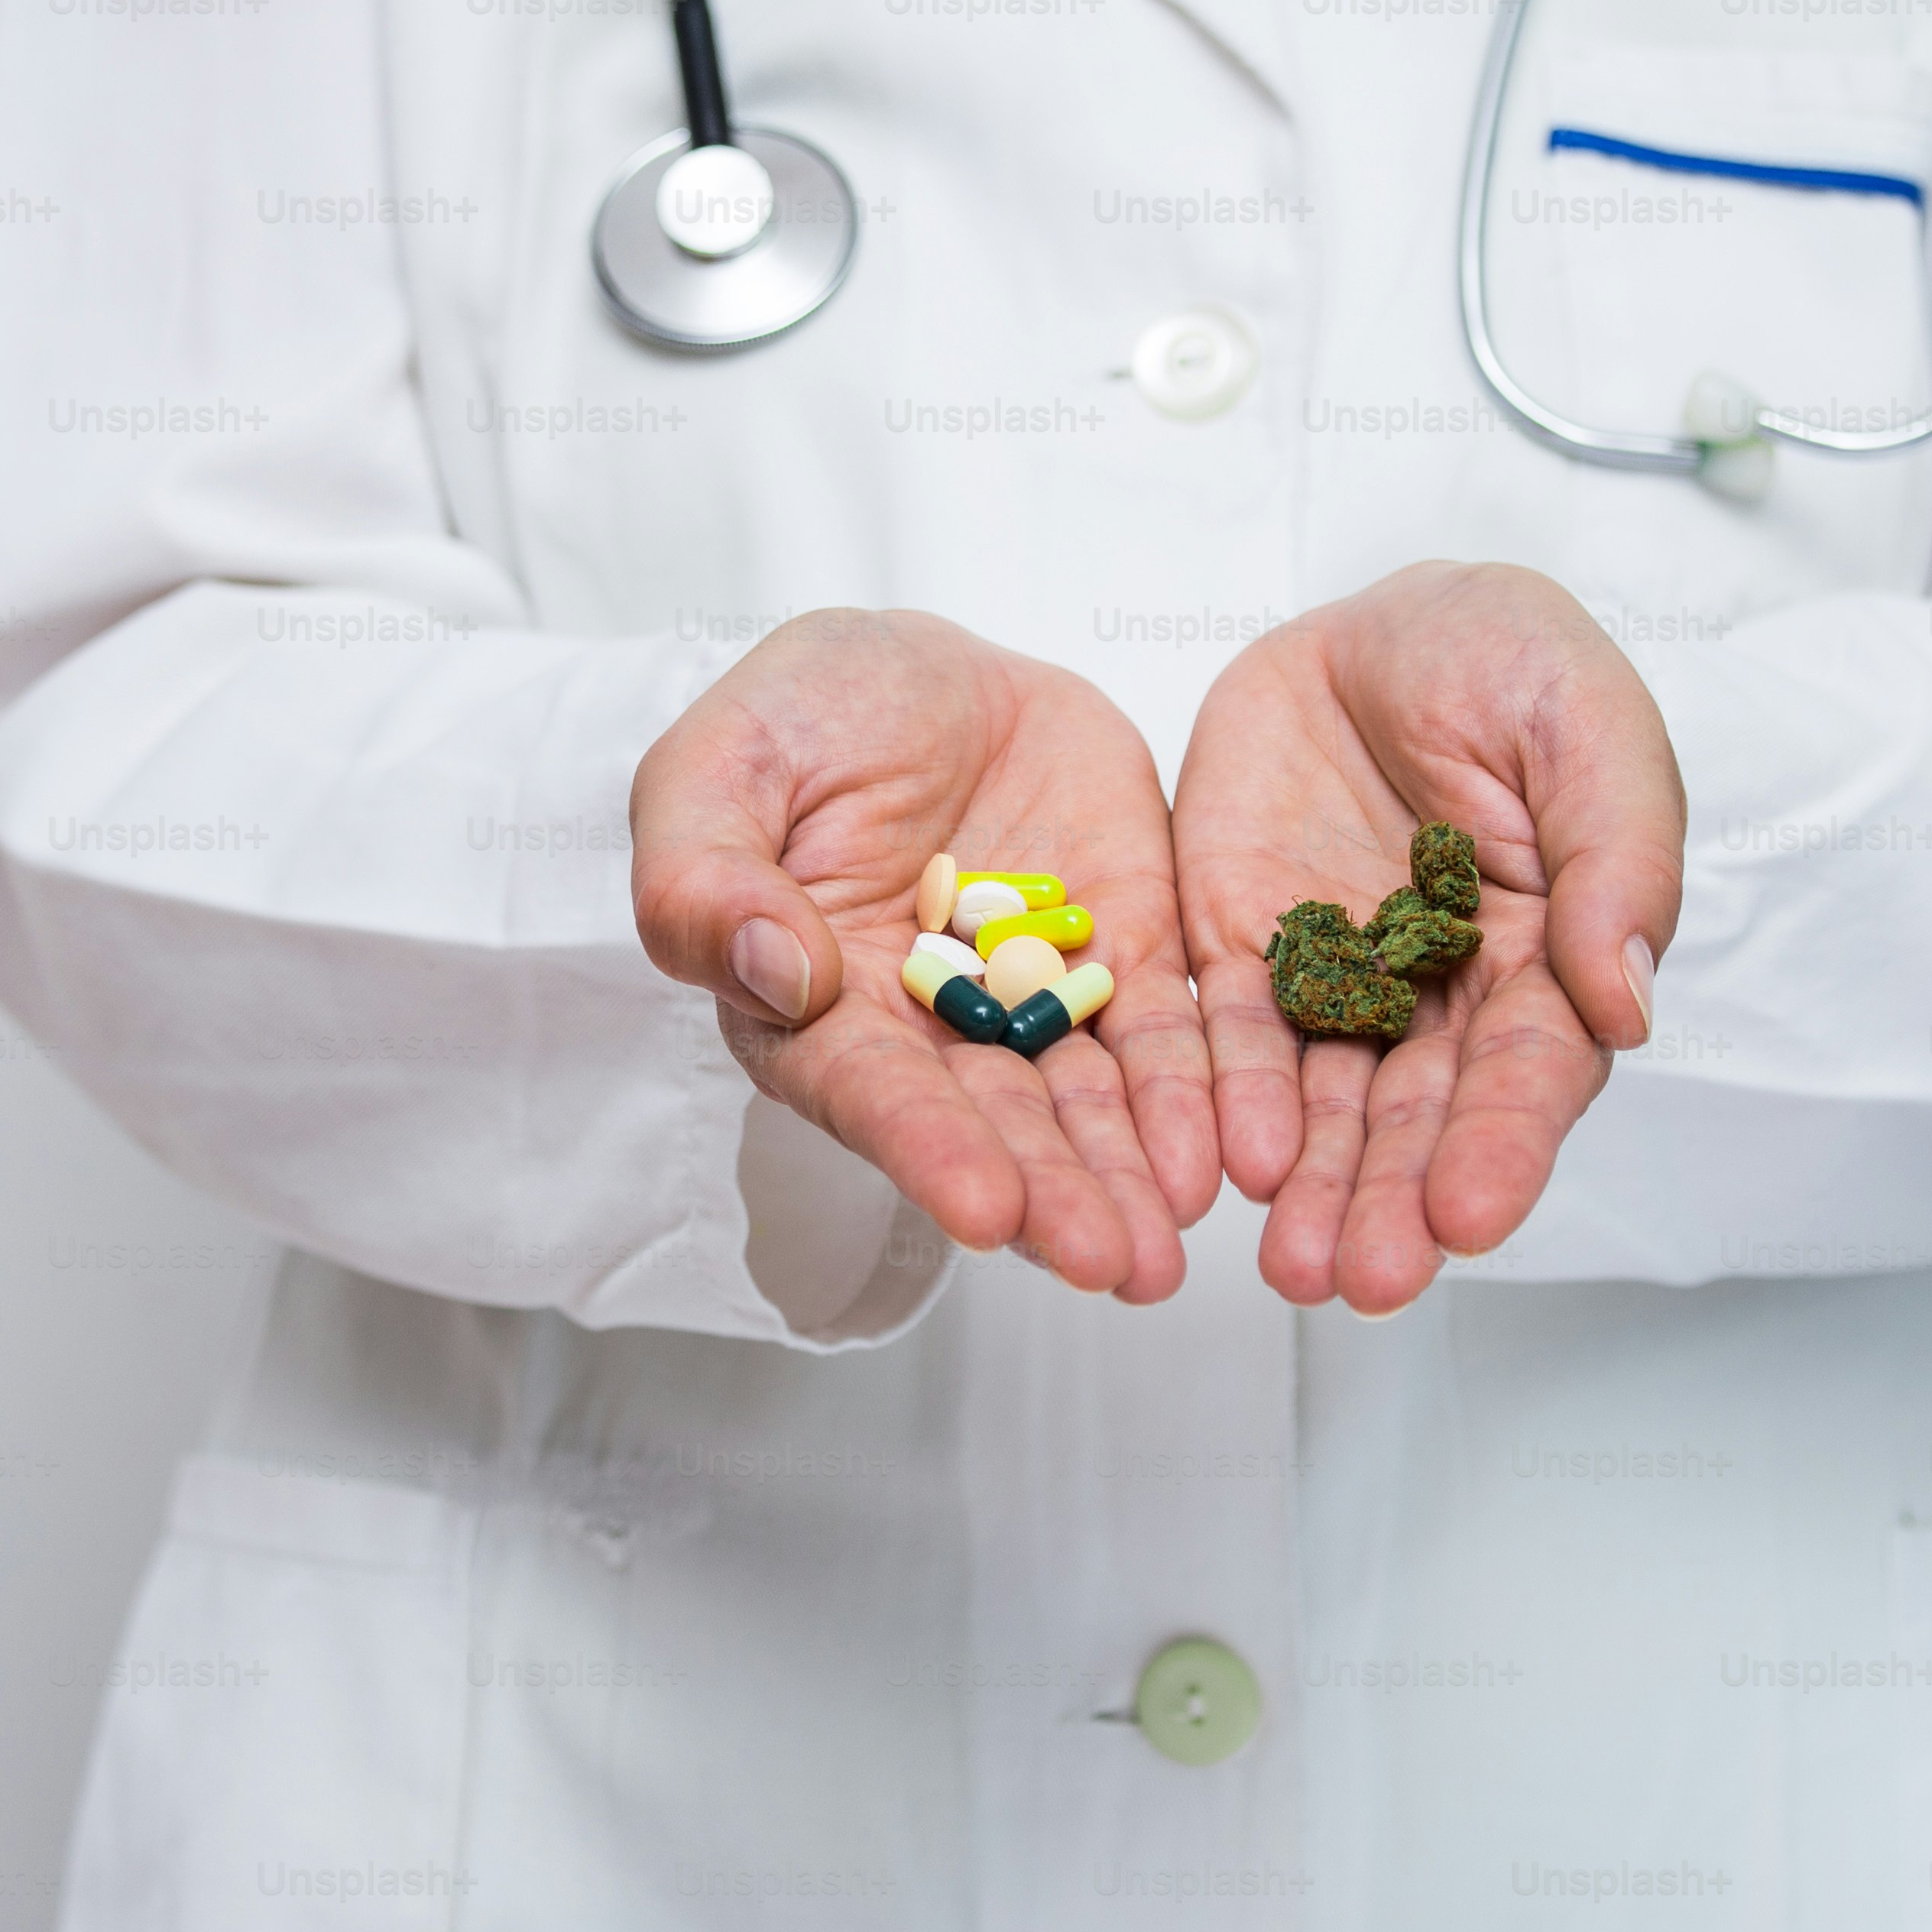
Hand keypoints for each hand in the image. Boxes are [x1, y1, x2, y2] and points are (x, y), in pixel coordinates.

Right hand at [633, 610, 1217, 1301]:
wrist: (927, 665)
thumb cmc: (797, 717)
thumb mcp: (717, 769)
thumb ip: (707, 879)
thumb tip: (776, 976)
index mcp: (817, 1009)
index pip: (871, 1094)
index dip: (929, 1151)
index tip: (987, 1212)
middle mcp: (930, 1033)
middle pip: (996, 1124)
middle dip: (1055, 1197)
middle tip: (1116, 1265)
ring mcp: (1036, 998)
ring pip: (1088, 1102)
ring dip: (1129, 1176)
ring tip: (1172, 1252)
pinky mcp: (1124, 953)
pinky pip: (1165, 1031)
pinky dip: (1194, 1091)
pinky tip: (1224, 1152)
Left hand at [1171, 564, 1684, 1313]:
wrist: (1379, 613)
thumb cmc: (1509, 658)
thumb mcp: (1588, 725)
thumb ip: (1614, 857)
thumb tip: (1626, 1002)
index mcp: (1548, 953)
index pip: (1530, 1071)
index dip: (1503, 1145)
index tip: (1472, 1216)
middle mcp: (1443, 992)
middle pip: (1419, 1115)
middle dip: (1394, 1198)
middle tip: (1366, 1276)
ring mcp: (1338, 975)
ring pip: (1324, 1104)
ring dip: (1313, 1187)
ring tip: (1297, 1268)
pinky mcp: (1241, 943)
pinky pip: (1226, 1032)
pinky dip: (1228, 1098)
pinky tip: (1227, 1162)